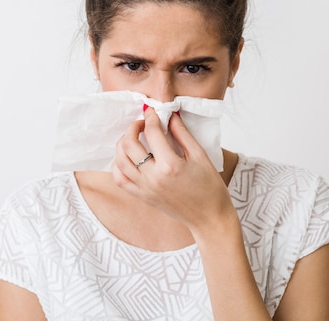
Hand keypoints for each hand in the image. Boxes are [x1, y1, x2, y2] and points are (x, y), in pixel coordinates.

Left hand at [112, 107, 235, 234]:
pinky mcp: (141, 196)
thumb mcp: (200, 155)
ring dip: (122, 143)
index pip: (152, 132)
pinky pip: (120, 179)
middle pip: (129, 144)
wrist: (209, 217)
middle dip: (133, 127)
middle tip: (142, 123)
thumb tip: (170, 115)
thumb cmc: (209, 187)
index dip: (151, 117)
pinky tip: (128, 157)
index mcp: (170, 165)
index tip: (153, 111)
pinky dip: (119, 165)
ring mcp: (144, 188)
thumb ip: (182, 133)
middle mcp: (153, 177)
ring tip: (133, 137)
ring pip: (120, 160)